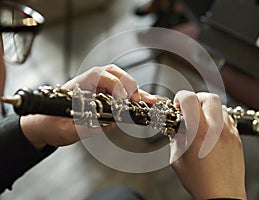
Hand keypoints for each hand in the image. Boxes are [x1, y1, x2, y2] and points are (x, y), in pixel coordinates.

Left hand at [20, 65, 155, 149]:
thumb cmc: (50, 123)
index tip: (122, 99)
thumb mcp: (64, 129)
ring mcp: (97, 89)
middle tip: (137, 100)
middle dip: (128, 84)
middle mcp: (89, 84)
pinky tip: (143, 102)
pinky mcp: (103, 97)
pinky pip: (120, 93)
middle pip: (113, 73)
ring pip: (120, 81)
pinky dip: (133, 97)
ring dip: (135, 90)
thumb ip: (86, 127)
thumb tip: (109, 124)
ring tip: (148, 100)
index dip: (113, 84)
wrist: (45, 125)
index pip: (98, 75)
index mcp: (77, 86)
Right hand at [170, 90, 245, 199]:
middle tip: (189, 111)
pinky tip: (212, 131)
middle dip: (196, 99)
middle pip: (209, 97)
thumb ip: (176, 138)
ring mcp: (230, 133)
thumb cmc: (199, 181)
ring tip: (201, 122)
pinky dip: (218, 119)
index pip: (190, 99)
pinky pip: (228, 119)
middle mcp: (217, 129)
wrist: (222, 196)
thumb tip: (176, 127)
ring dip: (208, 110)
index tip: (178, 107)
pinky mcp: (237, 139)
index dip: (180, 98)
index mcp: (199, 133)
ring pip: (220, 107)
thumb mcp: (177, 159)